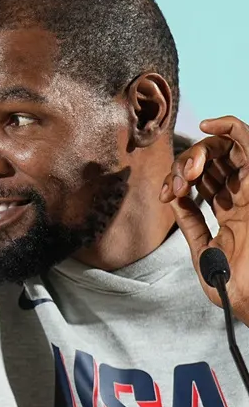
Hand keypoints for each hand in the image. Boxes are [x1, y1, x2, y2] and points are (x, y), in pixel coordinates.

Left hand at [161, 116, 248, 321]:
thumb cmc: (232, 283)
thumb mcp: (203, 249)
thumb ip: (191, 222)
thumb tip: (176, 198)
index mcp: (233, 212)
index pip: (206, 180)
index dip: (180, 178)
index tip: (166, 194)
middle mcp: (244, 197)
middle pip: (214, 162)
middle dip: (186, 164)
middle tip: (175, 185)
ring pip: (227, 150)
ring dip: (199, 152)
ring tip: (186, 174)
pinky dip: (232, 127)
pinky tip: (211, 123)